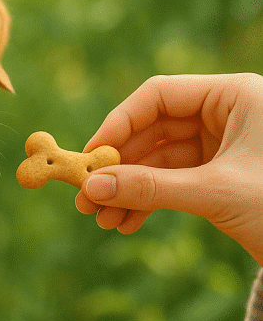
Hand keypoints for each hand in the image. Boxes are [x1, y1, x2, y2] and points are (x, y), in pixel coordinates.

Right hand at [75, 72, 262, 265]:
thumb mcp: (216, 194)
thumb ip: (151, 187)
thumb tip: (92, 187)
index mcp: (235, 96)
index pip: (159, 96)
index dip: (119, 124)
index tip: (89, 156)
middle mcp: (227, 114)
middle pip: (153, 130)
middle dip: (119, 167)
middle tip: (85, 197)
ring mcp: (222, 146)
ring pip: (159, 161)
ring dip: (128, 189)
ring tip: (102, 221)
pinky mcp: (220, 175)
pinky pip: (172, 182)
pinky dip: (148, 201)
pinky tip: (125, 224)